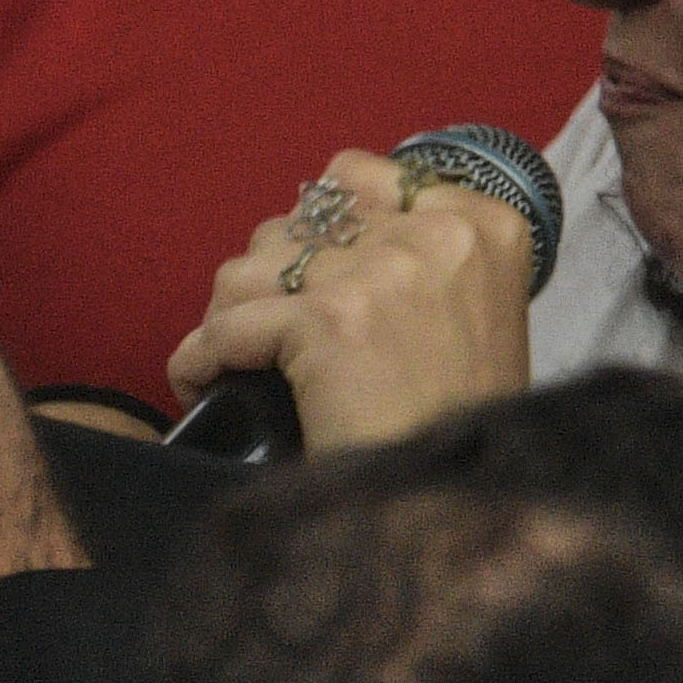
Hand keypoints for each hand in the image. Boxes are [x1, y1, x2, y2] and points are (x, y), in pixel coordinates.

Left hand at [165, 149, 533, 452]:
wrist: (449, 509)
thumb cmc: (454, 429)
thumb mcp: (473, 324)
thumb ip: (419, 267)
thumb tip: (320, 244)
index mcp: (482, 225)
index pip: (357, 174)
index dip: (312, 226)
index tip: (299, 278)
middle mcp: (436, 236)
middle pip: (295, 222)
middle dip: (266, 278)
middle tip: (259, 335)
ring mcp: (381, 274)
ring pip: (250, 267)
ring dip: (228, 316)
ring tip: (230, 364)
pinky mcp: (327, 322)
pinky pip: (225, 327)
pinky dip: (199, 360)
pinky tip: (201, 386)